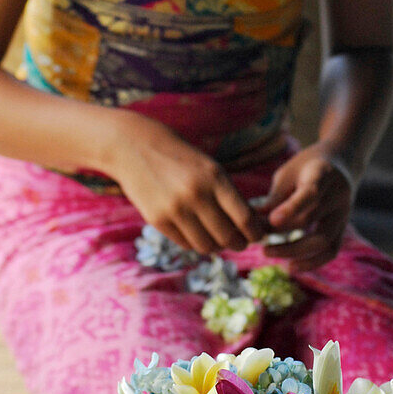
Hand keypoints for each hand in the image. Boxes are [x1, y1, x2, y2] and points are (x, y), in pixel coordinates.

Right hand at [110, 112, 265, 254]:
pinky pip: (186, 243)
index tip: (258, 235)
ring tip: (218, 239)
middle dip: (238, 244)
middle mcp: (196, 194)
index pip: (245, 218)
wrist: (134, 146)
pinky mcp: (157, 220)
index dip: (255, 233)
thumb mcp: (209, 167)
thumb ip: (228, 194)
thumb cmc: (181, 157)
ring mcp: (175, 209)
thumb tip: (250, 227)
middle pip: (227, 236)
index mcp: (215, 177)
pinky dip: (196, 243)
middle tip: (240, 243)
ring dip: (217, 246)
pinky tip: (197, 233)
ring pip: (206, 245)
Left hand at [259, 142, 354, 270]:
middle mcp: (338, 195)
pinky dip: (313, 262)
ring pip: (324, 240)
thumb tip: (252, 220)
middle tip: (257, 238)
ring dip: (294, 251)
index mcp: (323, 174)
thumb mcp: (289, 173)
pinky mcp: (343, 228)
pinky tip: (291, 266)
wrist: (342, 164)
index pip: (310, 193)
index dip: (291, 208)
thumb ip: (276, 196)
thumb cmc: (307, 167)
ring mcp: (344, 213)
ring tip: (267, 252)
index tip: (271, 221)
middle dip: (280, 232)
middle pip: (311, 219)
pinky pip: (332, 250)